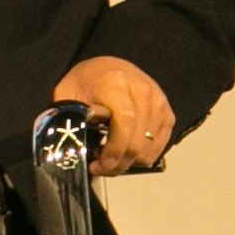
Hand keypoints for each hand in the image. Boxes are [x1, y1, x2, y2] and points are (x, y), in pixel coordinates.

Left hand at [51, 55, 172, 176]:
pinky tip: (124, 148)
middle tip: (99, 167)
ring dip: (128, 161)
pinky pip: (157, 147)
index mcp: (116, 82)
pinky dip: (140, 156)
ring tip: (109, 154)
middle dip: (117, 163)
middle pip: (137, 140)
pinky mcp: (167, 114)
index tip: (101, 163)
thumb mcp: (68, 92)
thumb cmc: (87, 81)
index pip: (124, 120)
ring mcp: (158, 103)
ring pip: (147, 149)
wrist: (111, 67)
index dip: (115, 148)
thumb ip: (72, 115)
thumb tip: (76, 144)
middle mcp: (143, 91)